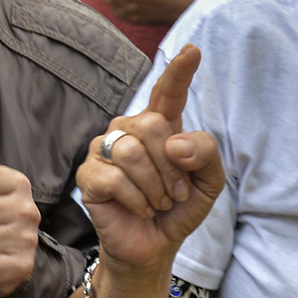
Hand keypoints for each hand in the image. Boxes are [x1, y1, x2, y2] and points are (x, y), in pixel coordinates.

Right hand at [75, 46, 223, 274]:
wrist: (153, 246)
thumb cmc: (177, 208)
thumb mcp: (209, 183)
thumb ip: (206, 154)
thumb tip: (175, 145)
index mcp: (161, 125)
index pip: (168, 91)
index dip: (179, 71)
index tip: (193, 51)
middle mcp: (129, 129)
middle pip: (152, 124)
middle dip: (172, 167)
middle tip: (175, 194)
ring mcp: (105, 149)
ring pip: (131, 151)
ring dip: (154, 187)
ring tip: (158, 203)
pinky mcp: (88, 175)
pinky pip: (114, 177)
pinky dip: (136, 199)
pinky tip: (140, 208)